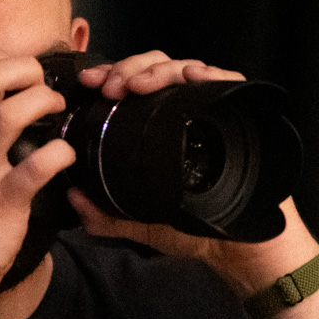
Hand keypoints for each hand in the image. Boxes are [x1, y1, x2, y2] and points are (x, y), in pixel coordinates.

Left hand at [68, 51, 318, 294]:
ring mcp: (217, 110)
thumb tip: (73, 198)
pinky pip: (230, 85)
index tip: (91, 82)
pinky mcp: (244, 116)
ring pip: (187, 69)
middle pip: (158, 68)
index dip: (113, 75)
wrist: (239, 250)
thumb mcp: (142, 223)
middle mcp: (189, 111)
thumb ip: (106, 216)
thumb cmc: (195, 228)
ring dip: (160, 70)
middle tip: (110, 86)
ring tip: (138, 84)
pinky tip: (195, 76)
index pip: (136, 84)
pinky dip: (213, 76)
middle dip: (130, 69)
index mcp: (163, 125)